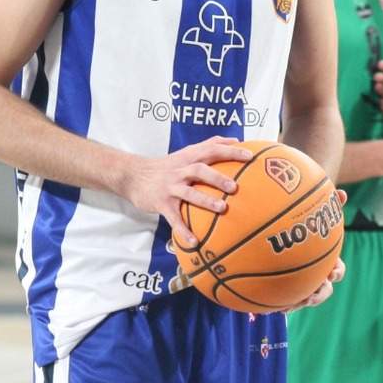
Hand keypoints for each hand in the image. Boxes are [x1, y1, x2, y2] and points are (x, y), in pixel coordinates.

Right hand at [118, 136, 251, 247]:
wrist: (134, 175)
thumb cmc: (167, 165)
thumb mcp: (186, 151)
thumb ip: (209, 145)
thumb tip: (235, 139)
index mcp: (188, 157)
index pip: (211, 150)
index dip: (230, 151)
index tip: (249, 156)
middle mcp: (180, 170)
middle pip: (200, 170)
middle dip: (218, 178)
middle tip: (235, 187)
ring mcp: (170, 187)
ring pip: (189, 193)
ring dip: (205, 201)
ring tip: (222, 209)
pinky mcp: (162, 204)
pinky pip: (174, 219)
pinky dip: (183, 231)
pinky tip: (195, 242)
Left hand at [286, 190, 349, 310]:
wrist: (274, 247)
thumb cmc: (299, 225)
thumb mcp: (311, 215)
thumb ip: (324, 206)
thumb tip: (343, 193)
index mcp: (325, 261)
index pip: (337, 270)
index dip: (336, 272)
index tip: (330, 272)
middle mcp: (315, 276)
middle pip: (323, 290)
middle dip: (318, 295)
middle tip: (310, 295)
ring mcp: (301, 286)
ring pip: (302, 300)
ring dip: (297, 305)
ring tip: (287, 307)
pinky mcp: (285, 292)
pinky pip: (283, 302)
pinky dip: (277, 305)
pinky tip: (264, 307)